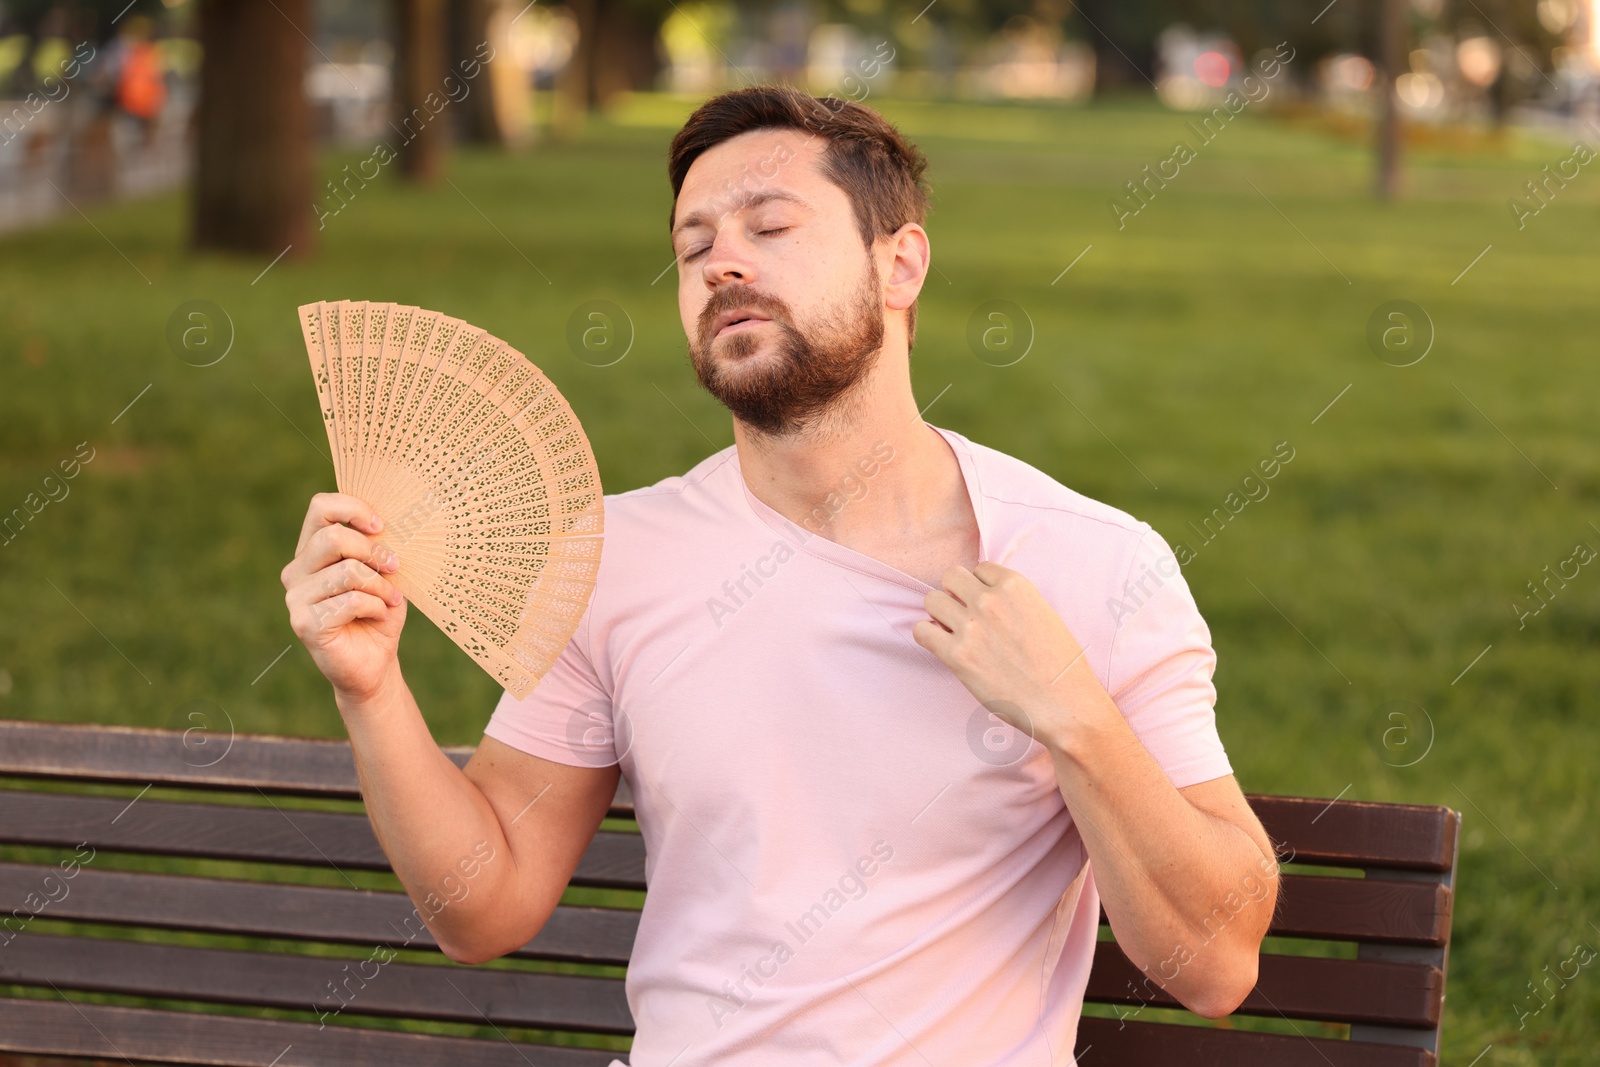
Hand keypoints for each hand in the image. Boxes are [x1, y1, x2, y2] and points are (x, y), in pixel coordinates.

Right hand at [281, 492, 406, 705]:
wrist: (375, 662)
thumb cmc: (379, 613)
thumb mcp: (383, 574)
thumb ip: (377, 547)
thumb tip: (384, 525)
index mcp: (313, 550)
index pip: (321, 508)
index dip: (353, 508)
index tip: (381, 526)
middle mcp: (297, 570)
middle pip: (334, 537)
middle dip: (374, 551)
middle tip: (395, 568)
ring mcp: (296, 597)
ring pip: (347, 571)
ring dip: (380, 586)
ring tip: (390, 600)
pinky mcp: (304, 622)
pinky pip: (350, 601)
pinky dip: (376, 607)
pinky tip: (378, 618)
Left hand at [913, 561, 1096, 742]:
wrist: (1064, 705)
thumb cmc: (1061, 665)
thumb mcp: (1044, 614)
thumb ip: (1014, 601)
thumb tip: (986, 598)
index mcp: (1015, 586)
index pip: (980, 568)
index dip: (980, 587)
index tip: (986, 606)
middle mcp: (990, 601)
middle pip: (951, 577)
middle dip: (956, 594)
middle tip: (965, 616)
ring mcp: (971, 627)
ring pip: (932, 600)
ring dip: (940, 614)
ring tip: (953, 631)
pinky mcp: (958, 656)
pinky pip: (922, 631)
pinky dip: (928, 636)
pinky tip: (943, 647)